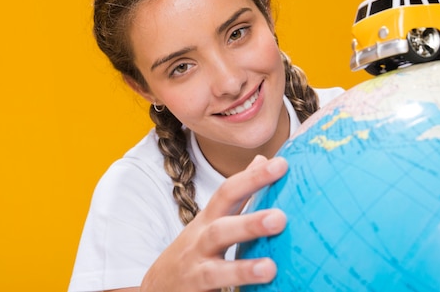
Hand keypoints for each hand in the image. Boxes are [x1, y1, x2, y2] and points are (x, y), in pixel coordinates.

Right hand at [140, 155, 287, 291]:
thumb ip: (238, 195)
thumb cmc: (195, 250)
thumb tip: (262, 160)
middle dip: (249, 224)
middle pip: (220, 230)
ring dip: (243, 268)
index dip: (252, 179)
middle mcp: (199, 243)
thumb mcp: (213, 220)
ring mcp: (196, 271)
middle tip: (280, 219)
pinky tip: (259, 289)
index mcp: (208, 220)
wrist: (158, 288)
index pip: (228, 193)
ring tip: (270, 268)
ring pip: (216, 269)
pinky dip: (235, 290)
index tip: (281, 165)